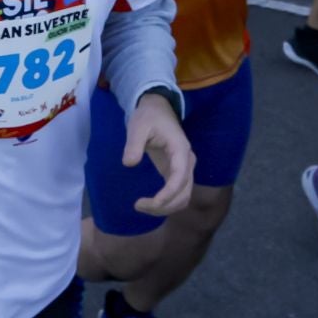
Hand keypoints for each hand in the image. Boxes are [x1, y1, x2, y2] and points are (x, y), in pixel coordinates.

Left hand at [126, 92, 193, 217]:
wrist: (157, 109)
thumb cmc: (148, 116)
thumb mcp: (137, 126)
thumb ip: (133, 144)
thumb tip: (129, 164)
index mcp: (181, 150)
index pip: (180, 178)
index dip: (168, 195)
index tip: (150, 204)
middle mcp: (187, 162)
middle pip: (184, 193)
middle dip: (164, 205)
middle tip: (138, 206)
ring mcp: (185, 169)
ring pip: (183, 197)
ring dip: (166, 207)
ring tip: (142, 206)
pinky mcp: (178, 173)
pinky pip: (178, 194)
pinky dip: (167, 203)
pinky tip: (150, 204)